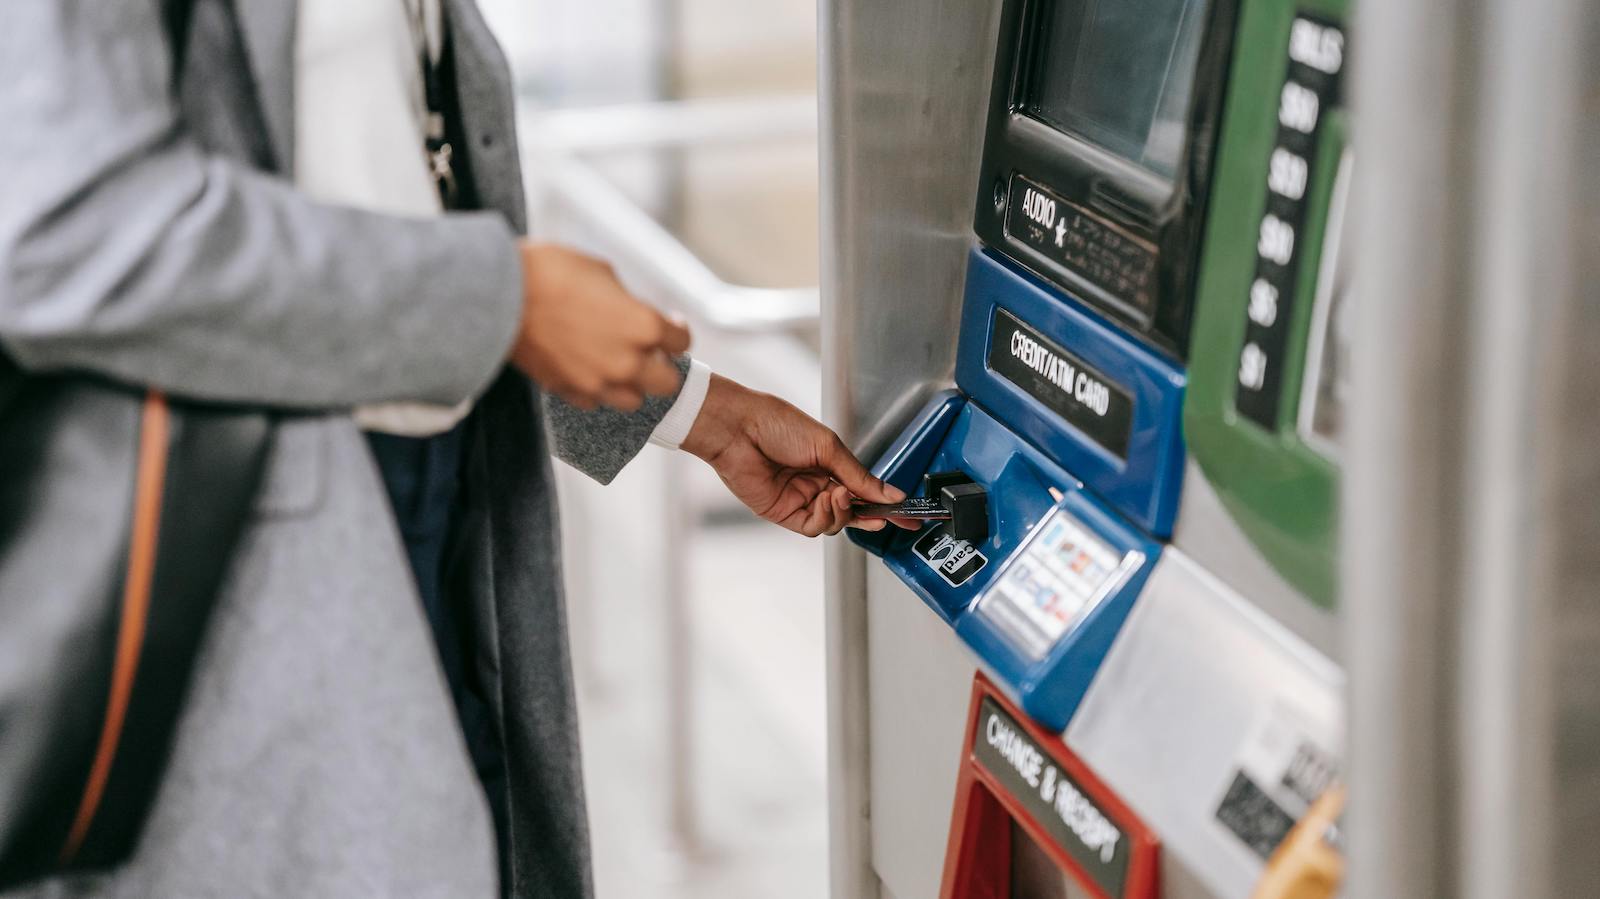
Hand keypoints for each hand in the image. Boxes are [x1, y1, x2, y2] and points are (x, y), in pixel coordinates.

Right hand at [509, 242, 690, 410]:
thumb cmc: (552, 272)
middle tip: (648, 351)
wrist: (499, 294)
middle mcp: (628, 362)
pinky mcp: (568, 392)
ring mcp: (598, 383)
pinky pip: (594, 401)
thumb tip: (632, 312)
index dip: (676, 330)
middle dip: (662, 366)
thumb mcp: (603, 273)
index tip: (668, 323)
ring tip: (616, 364)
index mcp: (644, 326)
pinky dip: (596, 389)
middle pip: (667, 383)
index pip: (681, 342)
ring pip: (633, 401)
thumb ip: (628, 302)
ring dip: (631, 384)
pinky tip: (586, 368)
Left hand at [682, 375, 905, 536]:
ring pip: (835, 522)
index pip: (863, 489)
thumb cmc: (776, 424)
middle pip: (852, 510)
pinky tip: (826, 499)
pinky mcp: (783, 513)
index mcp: (829, 463)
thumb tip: (889, 494)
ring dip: (843, 512)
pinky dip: (826, 517)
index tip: (907, 513)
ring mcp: (800, 499)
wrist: (739, 429)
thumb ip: (860, 476)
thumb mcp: (828, 447)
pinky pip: (814, 527)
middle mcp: (816, 483)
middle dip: (870, 514)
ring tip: (838, 493)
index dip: (885, 503)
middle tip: (886, 517)